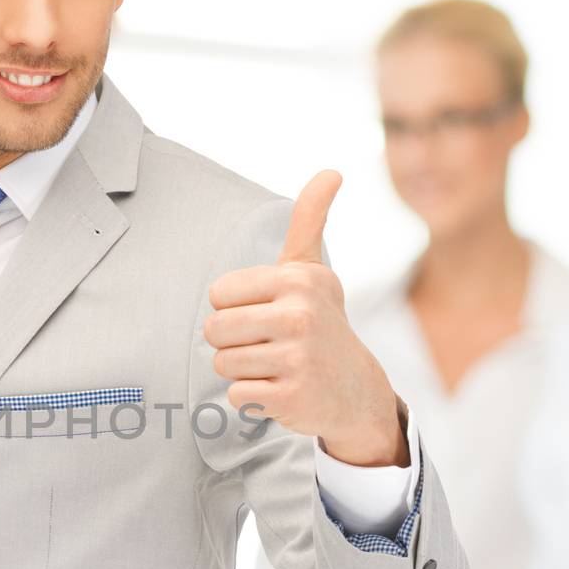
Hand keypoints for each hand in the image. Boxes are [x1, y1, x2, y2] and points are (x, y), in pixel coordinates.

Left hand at [205, 171, 406, 465]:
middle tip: (267, 344)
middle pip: (214, 329)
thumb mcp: (312, 270)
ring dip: (242, 369)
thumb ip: (309, 220)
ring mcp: (297, 358)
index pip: (218, 294)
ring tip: (275, 365)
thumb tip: (332, 170)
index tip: (266, 313)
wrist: (354, 389)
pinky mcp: (291, 397)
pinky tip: (281, 389)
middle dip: (231, 341)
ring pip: (222, 363)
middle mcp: (300, 315)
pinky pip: (236, 395)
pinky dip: (251, 398)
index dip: (234, 307)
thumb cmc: (319, 322)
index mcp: (297, 280)